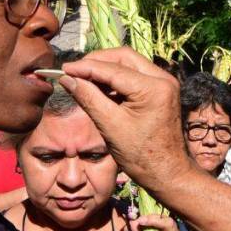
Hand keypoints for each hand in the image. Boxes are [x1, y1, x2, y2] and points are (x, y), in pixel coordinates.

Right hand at [59, 48, 194, 196]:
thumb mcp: (110, 126)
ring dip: (105, 69)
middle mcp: (163, 79)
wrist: (166, 173)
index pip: (112, 68)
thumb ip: (88, 98)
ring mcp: (163, 83)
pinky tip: (98, 89)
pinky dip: (115, 79)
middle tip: (73, 72)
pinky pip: (134, 75)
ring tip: (83, 81)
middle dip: (96, 62)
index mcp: (154, 88)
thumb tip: (67, 79)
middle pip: (123, 57)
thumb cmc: (141, 156)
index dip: (85, 67)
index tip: (63, 69)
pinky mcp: (160, 90)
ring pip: (128, 64)